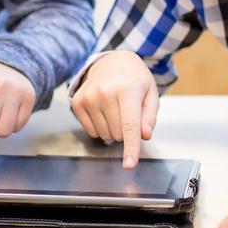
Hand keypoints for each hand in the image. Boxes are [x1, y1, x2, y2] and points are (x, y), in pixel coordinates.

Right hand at [70, 51, 158, 167]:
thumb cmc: (134, 79)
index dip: (131, 147)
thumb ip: (150, 116)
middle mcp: (105, 92)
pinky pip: (91, 131)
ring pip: (105, 135)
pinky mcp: (77, 102)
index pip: (130, 125)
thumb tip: (144, 135)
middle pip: (118, 133)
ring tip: (116, 110)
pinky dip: (100, 128)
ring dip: (113, 130)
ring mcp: (89, 97)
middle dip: (126, 131)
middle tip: (128, 113)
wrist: (111, 62)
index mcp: (128, 88)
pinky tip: (104, 112)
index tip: (129, 164)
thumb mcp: (150, 93)